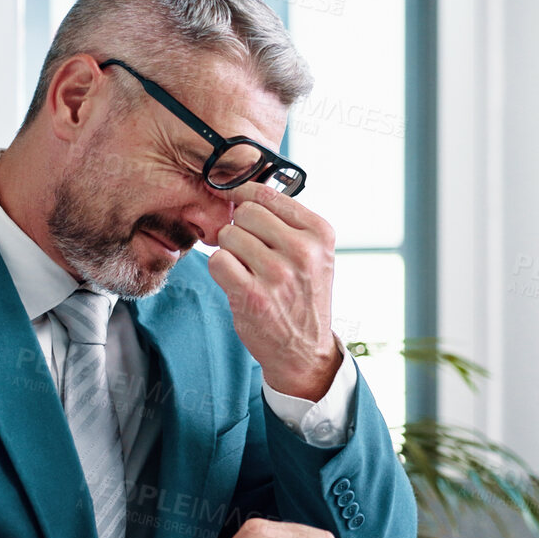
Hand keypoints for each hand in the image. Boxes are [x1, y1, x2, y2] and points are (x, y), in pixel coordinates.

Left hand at [206, 183, 341, 400]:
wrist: (305, 350)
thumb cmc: (303, 295)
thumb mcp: (313, 254)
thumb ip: (287, 221)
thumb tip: (243, 187)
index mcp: (320, 233)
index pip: (268, 194)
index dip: (243, 194)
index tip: (233, 198)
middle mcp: (303, 251)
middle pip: (245, 212)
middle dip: (239, 227)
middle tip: (247, 249)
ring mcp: (278, 274)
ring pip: (229, 235)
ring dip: (230, 251)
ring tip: (247, 269)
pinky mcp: (253, 296)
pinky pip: (218, 261)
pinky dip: (221, 270)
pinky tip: (237, 281)